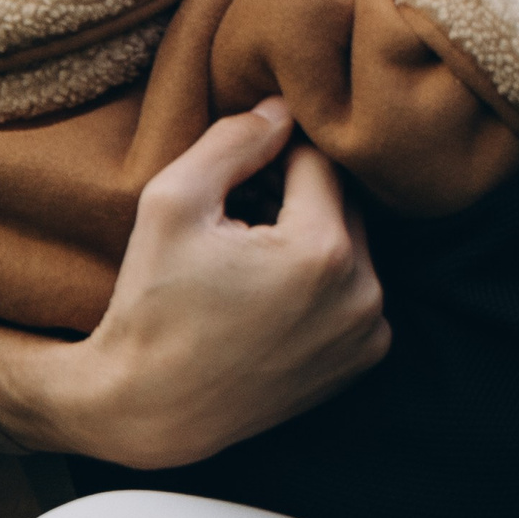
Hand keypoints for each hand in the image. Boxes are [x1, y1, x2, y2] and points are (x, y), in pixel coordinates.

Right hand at [0, 99, 389, 468]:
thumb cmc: (153, 303)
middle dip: (292, 193)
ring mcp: (367, 332)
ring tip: (246, 253)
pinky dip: (318, 279)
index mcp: (322, 248)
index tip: (233, 176)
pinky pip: (351, 289)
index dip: (270, 154)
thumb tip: (281, 108)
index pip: (316, 158)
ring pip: (348, 243)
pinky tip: (265, 292)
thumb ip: (234, 140)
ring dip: (307, 233)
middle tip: (235, 211)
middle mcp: (362, 292)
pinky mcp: (360, 359)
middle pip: (340, 200)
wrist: (151, 408)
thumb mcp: (173, 200)